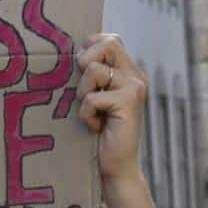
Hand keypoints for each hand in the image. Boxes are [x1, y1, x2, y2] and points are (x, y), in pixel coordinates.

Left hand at [77, 33, 148, 183]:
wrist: (117, 168)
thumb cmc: (98, 135)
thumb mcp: (94, 99)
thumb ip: (90, 77)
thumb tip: (71, 56)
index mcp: (128, 73)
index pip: (111, 40)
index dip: (91, 47)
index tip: (81, 70)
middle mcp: (135, 77)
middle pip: (109, 44)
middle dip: (86, 62)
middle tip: (84, 89)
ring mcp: (135, 88)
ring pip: (94, 71)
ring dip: (83, 93)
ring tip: (92, 113)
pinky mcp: (129, 103)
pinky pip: (92, 98)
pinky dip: (86, 114)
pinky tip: (96, 127)